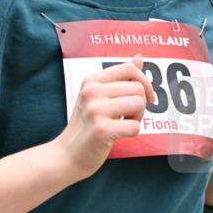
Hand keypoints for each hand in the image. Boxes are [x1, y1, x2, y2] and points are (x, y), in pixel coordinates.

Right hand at [53, 52, 156, 180]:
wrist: (66, 155)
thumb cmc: (86, 126)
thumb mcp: (98, 97)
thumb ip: (119, 78)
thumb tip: (139, 57)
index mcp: (91, 81)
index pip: (129, 69)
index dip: (144, 82)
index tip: (146, 97)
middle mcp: (91, 92)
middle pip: (138, 88)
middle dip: (140, 105)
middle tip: (126, 117)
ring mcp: (95, 110)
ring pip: (139, 104)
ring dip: (138, 118)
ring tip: (122, 124)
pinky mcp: (101, 130)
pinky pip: (135, 126)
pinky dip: (133, 133)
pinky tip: (118, 135)